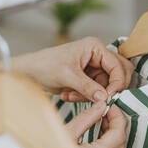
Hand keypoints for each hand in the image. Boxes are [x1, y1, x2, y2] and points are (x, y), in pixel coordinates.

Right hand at [0, 102, 126, 147]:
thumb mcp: (63, 132)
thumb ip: (86, 118)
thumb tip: (102, 105)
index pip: (118, 135)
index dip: (117, 116)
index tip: (111, 104)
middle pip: (120, 145)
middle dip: (117, 125)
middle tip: (106, 109)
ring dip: (112, 136)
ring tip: (101, 119)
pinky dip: (106, 146)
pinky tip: (97, 134)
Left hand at [12, 37, 133, 101]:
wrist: (30, 72)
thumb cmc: (45, 65)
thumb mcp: (67, 76)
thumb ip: (88, 87)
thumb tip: (105, 98)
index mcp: (95, 47)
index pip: (117, 65)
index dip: (117, 83)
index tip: (109, 97)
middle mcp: (98, 56)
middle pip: (118, 75)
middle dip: (106, 89)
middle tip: (97, 99)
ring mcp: (94, 68)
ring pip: (106, 87)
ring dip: (91, 95)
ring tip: (71, 94)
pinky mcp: (89, 79)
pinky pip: (96, 92)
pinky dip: (84, 97)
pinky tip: (68, 94)